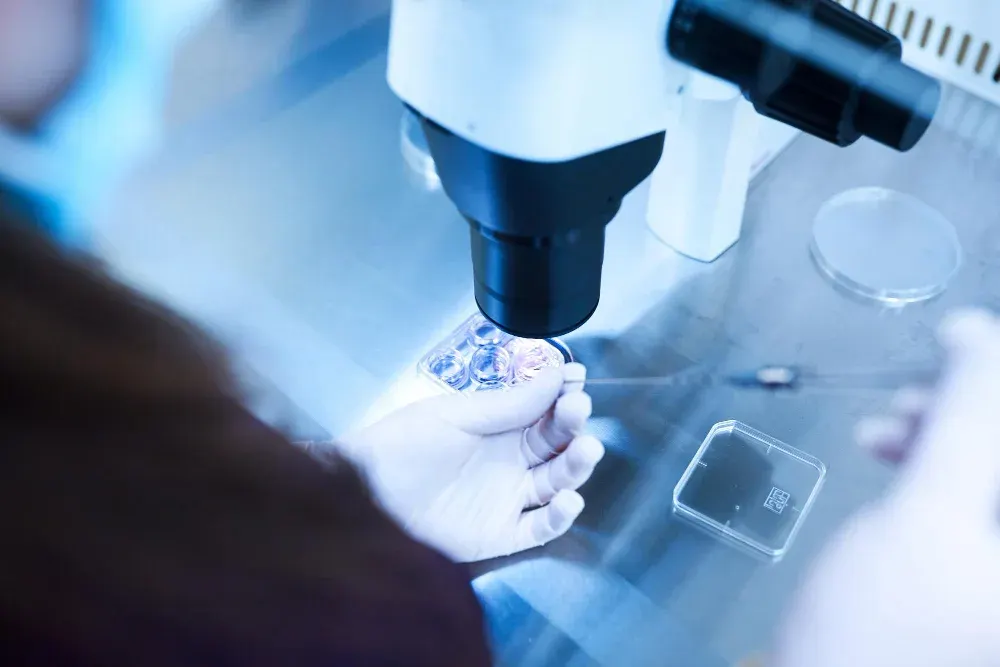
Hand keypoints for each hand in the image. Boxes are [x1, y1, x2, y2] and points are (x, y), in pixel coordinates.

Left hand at [339, 363, 603, 561]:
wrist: (364, 495)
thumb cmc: (401, 445)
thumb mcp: (456, 414)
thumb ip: (508, 402)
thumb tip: (555, 374)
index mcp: (498, 425)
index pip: (544, 409)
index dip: (563, 395)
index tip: (578, 379)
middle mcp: (509, 460)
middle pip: (556, 444)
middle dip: (572, 424)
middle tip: (578, 408)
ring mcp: (507, 497)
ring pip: (556, 482)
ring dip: (576, 465)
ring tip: (586, 449)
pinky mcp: (500, 534)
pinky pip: (540, 527)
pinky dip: (560, 516)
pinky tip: (568, 500)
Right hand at [775, 310, 999, 666]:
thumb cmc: (879, 622)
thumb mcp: (928, 510)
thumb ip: (965, 415)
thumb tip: (977, 329)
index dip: (999, 386)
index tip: (962, 348)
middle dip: (972, 410)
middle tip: (912, 394)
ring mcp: (995, 570)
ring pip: (988, 469)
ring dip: (942, 432)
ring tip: (882, 425)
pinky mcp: (970, 568)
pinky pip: (965, 492)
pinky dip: (928, 463)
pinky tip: (882, 451)